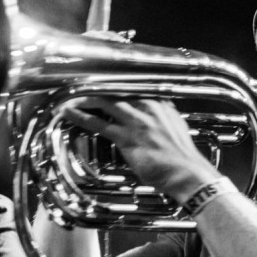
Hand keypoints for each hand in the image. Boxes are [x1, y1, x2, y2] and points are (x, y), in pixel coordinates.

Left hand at [58, 95, 217, 201]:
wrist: (188, 173)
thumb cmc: (182, 156)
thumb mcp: (175, 127)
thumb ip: (163, 116)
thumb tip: (156, 113)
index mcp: (160, 102)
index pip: (130, 85)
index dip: (111, 83)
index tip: (98, 83)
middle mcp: (148, 106)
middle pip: (114, 88)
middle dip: (94, 87)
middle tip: (77, 88)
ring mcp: (136, 121)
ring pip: (103, 101)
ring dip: (82, 98)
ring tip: (67, 98)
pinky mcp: (127, 137)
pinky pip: (98, 123)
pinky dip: (80, 116)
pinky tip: (68, 113)